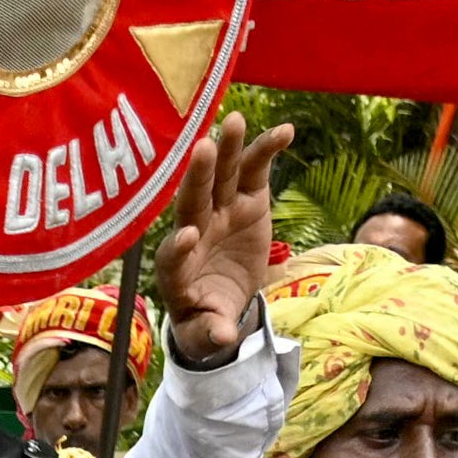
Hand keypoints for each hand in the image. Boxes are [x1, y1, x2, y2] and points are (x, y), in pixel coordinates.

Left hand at [155, 116, 294, 364]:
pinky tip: (285, 130)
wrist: (222, 301)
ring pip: (219, 176)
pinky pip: (254, 171)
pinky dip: (266, 150)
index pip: (172, 256)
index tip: (186, 238)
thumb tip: (224, 337)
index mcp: (176, 268)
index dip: (178, 249)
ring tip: (235, 120)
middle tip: (201, 150)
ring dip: (227, 148)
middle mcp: (194, 230)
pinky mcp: (246, 200)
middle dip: (196, 177)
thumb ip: (211, 332)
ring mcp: (219, 210)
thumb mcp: (207, 333)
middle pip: (192, 201)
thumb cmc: (205, 318)